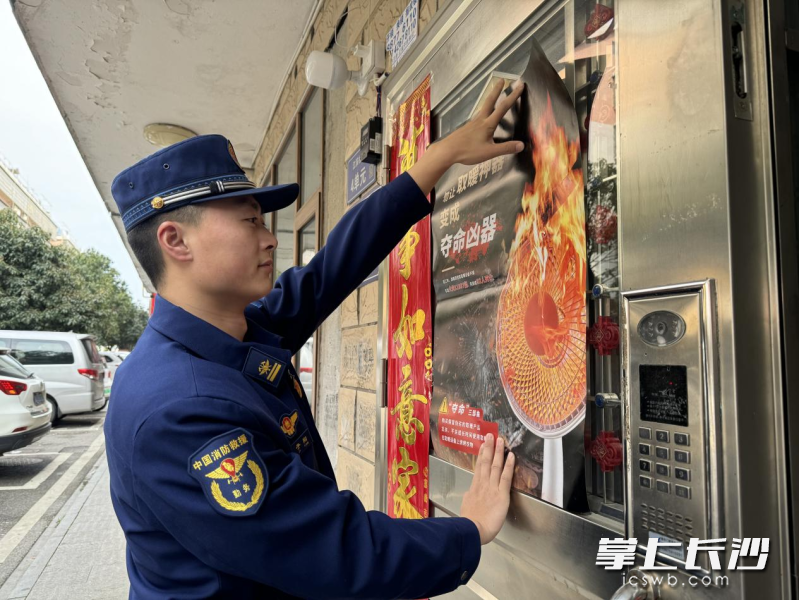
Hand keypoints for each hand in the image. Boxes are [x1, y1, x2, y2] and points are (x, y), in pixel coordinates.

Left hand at [407, 79, 524, 195]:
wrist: (447, 151)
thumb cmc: (468, 151)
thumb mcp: (489, 152)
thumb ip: (506, 148)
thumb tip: (522, 145)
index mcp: (488, 124)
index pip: (503, 107)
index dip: (513, 96)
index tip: (520, 86)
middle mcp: (480, 120)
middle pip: (490, 101)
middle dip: (497, 90)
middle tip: (501, 79)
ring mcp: (472, 123)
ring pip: (483, 107)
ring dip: (490, 99)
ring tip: (493, 94)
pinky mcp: (467, 127)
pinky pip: (478, 116)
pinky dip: (483, 111)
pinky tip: (482, 115)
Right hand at [459, 434, 514, 544]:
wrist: (472, 529)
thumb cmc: (469, 521)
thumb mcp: (466, 505)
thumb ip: (469, 497)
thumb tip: (470, 493)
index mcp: (474, 487)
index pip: (479, 467)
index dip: (481, 455)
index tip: (483, 445)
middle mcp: (483, 484)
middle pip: (486, 462)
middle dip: (488, 448)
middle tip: (490, 435)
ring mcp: (492, 488)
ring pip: (495, 466)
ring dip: (498, 452)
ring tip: (500, 440)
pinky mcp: (501, 494)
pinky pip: (505, 477)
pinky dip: (508, 465)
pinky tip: (511, 456)